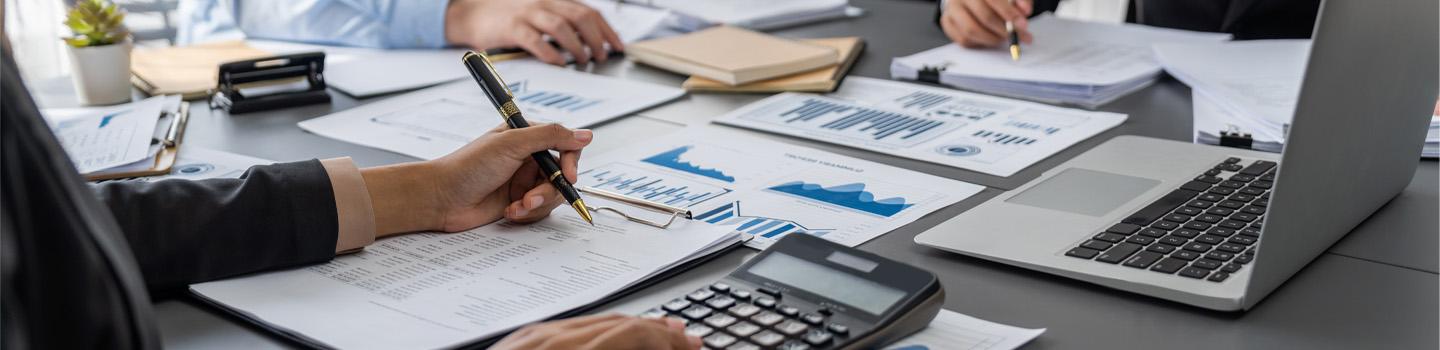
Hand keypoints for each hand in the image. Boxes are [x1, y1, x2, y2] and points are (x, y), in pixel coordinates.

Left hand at [361, 124, 592, 235]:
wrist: (441, 199)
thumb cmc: (468, 166)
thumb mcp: (511, 144)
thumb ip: (550, 136)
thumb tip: (586, 134)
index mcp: (527, 137)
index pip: (565, 146)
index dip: (571, 162)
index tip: (568, 176)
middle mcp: (528, 158)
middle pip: (562, 175)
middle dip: (550, 190)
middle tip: (532, 197)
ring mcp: (524, 182)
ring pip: (552, 196)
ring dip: (536, 204)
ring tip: (516, 206)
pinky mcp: (518, 203)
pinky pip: (538, 211)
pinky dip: (526, 214)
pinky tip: (508, 212)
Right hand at [445, 0, 624, 64]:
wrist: (474, 14)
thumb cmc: (511, 18)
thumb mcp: (541, 15)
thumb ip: (563, 24)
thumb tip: (591, 45)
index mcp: (555, 1)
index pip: (590, 12)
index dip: (607, 30)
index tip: (618, 46)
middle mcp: (545, 3)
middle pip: (580, 17)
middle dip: (596, 38)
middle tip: (602, 56)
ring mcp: (528, 14)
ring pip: (561, 26)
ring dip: (576, 45)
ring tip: (583, 60)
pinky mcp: (511, 27)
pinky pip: (535, 39)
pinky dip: (549, 52)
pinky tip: (558, 63)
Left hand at [492, 314, 701, 349]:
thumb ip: (617, 349)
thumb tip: (650, 348)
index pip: (632, 335)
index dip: (667, 343)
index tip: (691, 349)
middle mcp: (550, 341)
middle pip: (621, 325)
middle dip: (659, 334)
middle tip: (688, 342)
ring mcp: (533, 337)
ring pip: (598, 321)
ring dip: (636, 327)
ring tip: (661, 332)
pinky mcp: (521, 340)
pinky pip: (571, 325)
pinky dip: (600, 328)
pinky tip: (614, 332)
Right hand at [940, 0, 1033, 48]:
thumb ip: (1020, 0)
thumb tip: (1025, 11)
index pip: (993, 0)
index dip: (1009, 14)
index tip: (1022, 26)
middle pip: (984, 17)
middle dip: (1004, 30)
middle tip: (1017, 36)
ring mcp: (951, 9)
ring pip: (972, 31)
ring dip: (992, 39)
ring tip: (1003, 37)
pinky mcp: (947, 22)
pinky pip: (963, 39)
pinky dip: (979, 42)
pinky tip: (988, 37)